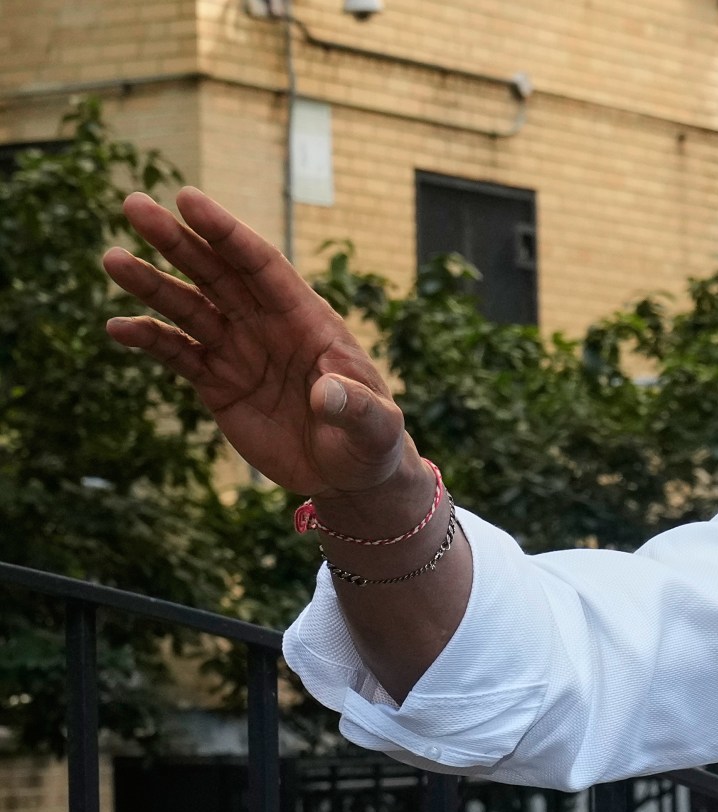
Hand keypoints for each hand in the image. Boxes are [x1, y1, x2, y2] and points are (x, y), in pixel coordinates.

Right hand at [103, 187, 416, 499]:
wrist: (347, 476)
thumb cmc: (370, 442)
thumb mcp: (375, 427)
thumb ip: (357, 407)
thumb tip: (327, 395)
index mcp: (309, 320)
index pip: (262, 266)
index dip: (226, 233)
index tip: (188, 200)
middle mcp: (268, 326)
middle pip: (217, 274)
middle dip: (177, 241)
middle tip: (134, 205)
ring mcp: (239, 351)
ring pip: (189, 308)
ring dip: (151, 285)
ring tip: (112, 259)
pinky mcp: (218, 383)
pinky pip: (177, 355)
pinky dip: (148, 340)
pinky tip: (117, 328)